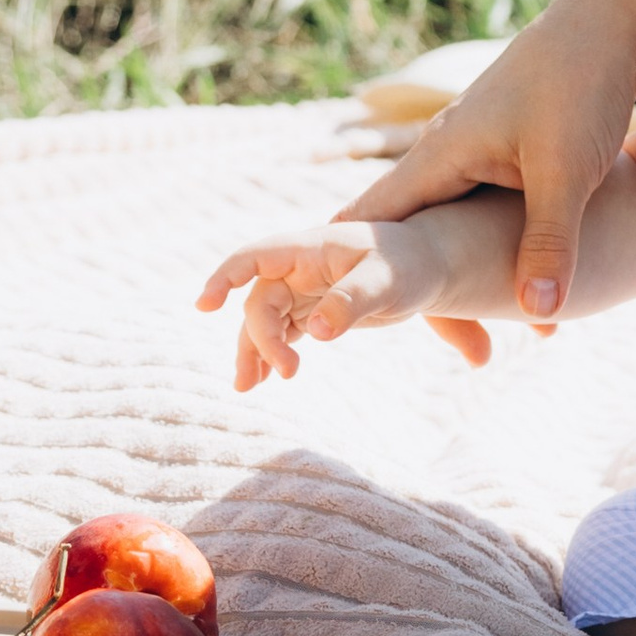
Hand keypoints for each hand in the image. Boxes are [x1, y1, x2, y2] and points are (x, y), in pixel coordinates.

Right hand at [195, 226, 490, 391]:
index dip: (224, 277)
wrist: (431, 266)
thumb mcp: (388, 281)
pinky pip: (281, 332)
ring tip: (247, 388)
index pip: (254, 257)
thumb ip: (352, 302)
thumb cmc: (411, 265)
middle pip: (260, 301)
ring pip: (265, 321)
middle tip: (287, 374)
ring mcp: (303, 289)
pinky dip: (271, 354)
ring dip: (254, 352)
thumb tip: (315, 332)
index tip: (204, 305)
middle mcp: (299, 267)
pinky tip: (262, 380)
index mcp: (311, 248)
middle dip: (262, 338)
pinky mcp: (314, 310)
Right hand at [338, 0, 635, 330]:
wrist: (611, 18)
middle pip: (405, 237)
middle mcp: (445, 153)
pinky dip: (493, 254)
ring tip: (488, 340)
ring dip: (461, 279)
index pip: (367, 225)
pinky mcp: (506, 150)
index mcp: (440, 156)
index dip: (343, 273)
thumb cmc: (583, 84)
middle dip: (411, 295)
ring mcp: (474, 151)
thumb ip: (550, 242)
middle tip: (442, 352)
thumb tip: (538, 311)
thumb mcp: (567, 171)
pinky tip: (527, 286)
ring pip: (449, 229)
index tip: (321, 324)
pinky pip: (481, 213)